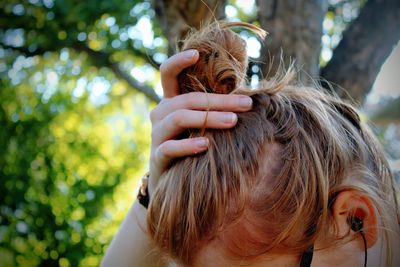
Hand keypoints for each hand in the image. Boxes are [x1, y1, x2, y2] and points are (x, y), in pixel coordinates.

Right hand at [148, 49, 252, 194]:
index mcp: (171, 102)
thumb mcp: (199, 124)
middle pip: (188, 99)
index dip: (178, 62)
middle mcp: (160, 114)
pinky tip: (206, 145)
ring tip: (233, 122)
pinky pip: (170, 147)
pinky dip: (188, 145)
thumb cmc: (192, 145)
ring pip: (179, 118)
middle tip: (246, 104)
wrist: (169, 179)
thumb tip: (248, 97)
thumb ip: (212, 109)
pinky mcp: (157, 156)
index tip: (197, 54)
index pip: (168, 74)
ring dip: (208, 118)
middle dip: (220, 100)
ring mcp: (157, 135)